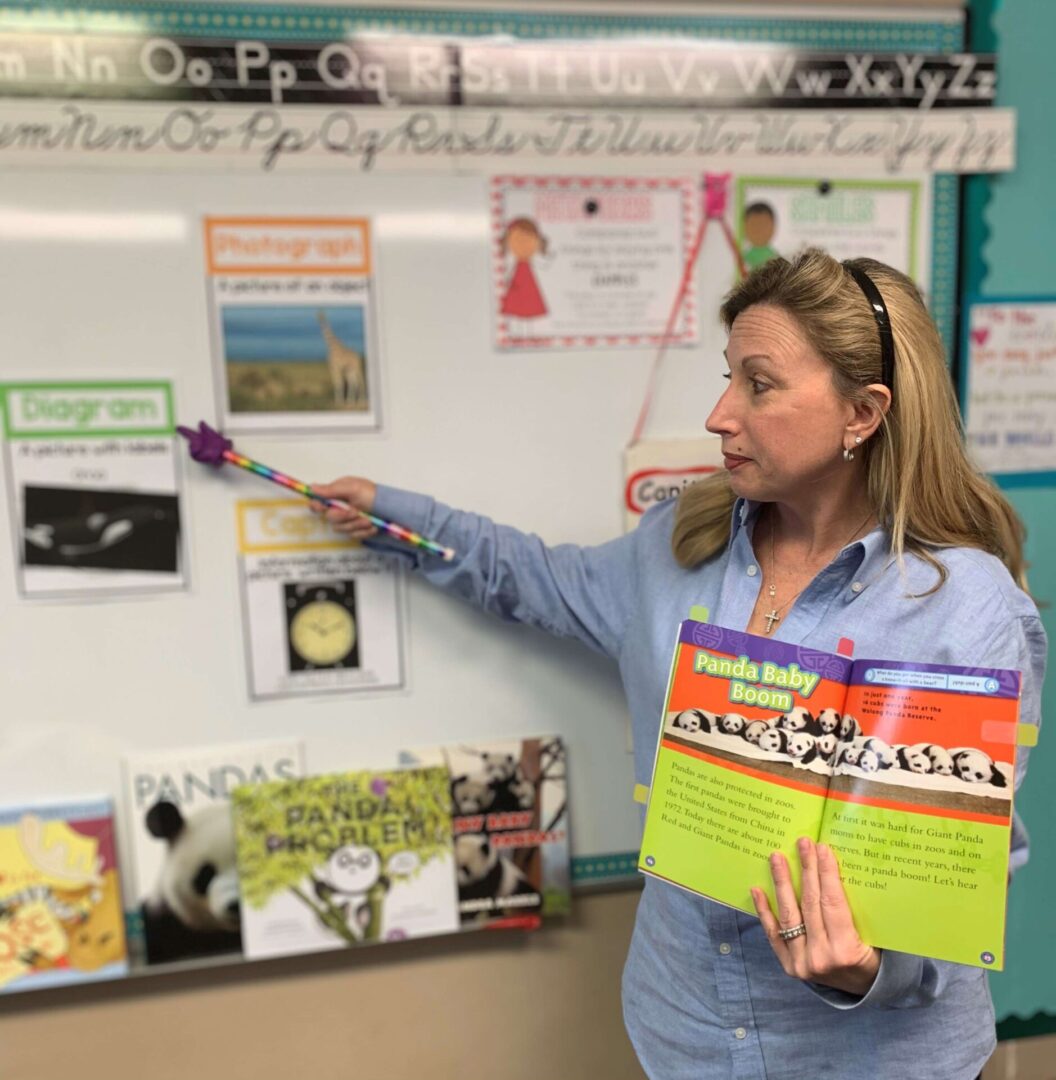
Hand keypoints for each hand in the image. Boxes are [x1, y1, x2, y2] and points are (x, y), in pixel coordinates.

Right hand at [309, 477, 378, 541]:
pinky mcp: (356, 529)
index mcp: (337, 494)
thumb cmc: (373, 495)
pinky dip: (364, 531)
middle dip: (343, 517)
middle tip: (356, 512)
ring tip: (368, 519)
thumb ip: (331, 489)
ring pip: (341, 528)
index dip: (317, 506)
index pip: (317, 502)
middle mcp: (340, 507)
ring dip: (356, 524)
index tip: (322, 508)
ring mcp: (347, 519)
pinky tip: (372, 526)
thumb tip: (312, 487)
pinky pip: (353, 535)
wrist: (392, 510)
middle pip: (329, 518)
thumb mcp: (353, 488)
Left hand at [751, 838, 879, 996]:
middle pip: (810, 904)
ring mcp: (801, 963)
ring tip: (776, 858)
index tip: (822, 848)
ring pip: (789, 916)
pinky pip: (773, 934)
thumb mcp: (873, 935)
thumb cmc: (871, 955)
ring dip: (782, 883)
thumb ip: (854, 908)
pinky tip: (757, 889)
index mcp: (846, 950)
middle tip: (802, 843)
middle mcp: (821, 957)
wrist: (863, 989)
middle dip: (806, 870)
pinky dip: (764, 911)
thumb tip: (836, 866)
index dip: (826, 874)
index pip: (833, 903)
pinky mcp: (788, 966)